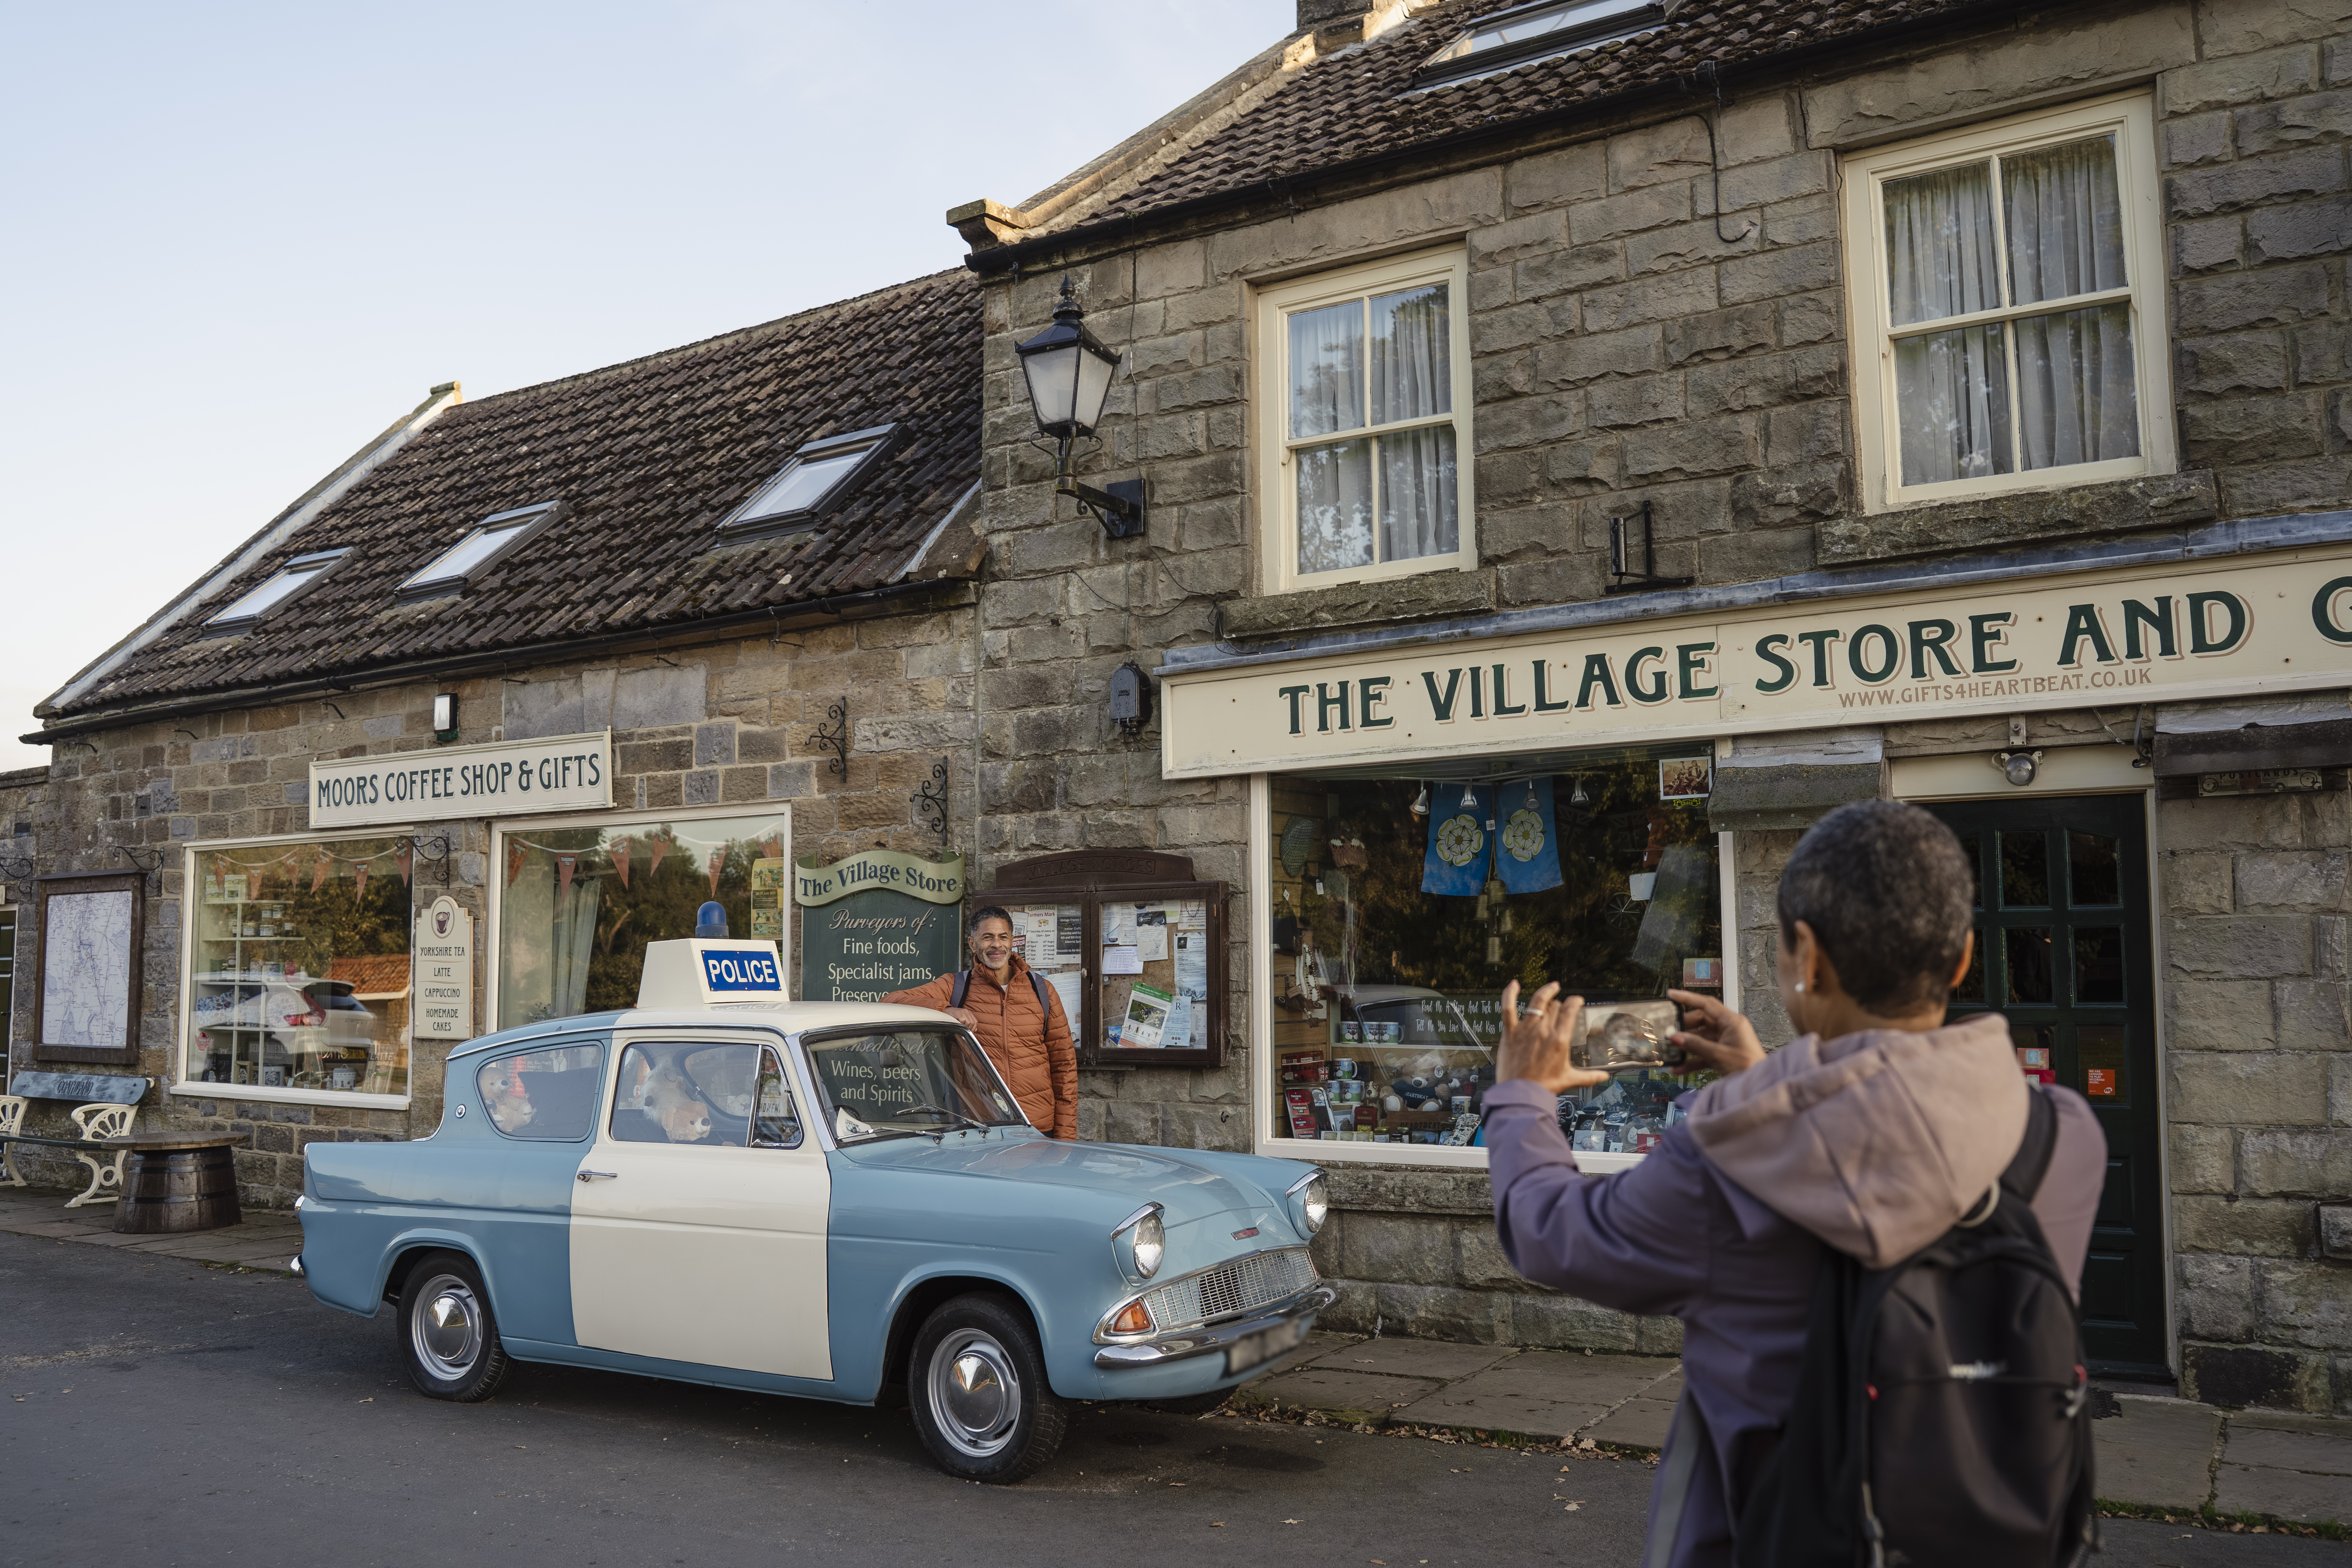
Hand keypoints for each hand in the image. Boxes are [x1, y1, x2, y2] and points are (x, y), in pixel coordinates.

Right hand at [944, 1006, 980, 1029]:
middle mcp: (967, 1012)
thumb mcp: (962, 1018)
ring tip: (961, 1027)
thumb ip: (968, 1023)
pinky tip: (958, 1024)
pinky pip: (963, 1020)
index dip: (973, 1028)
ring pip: (969, 1022)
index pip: (975, 1022)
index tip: (970, 1032)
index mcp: (969, 1013)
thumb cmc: (953, 1015)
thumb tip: (974, 1030)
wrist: (946, 1010)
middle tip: (964, 1030)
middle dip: (969, 1028)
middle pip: (973, 1022)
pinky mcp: (959, 1013)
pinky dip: (961, 1024)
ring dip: (965, 1027)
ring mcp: (964, 1012)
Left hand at [1495, 980, 1611, 1094]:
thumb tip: (1603, 1077)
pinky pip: (1508, 1008)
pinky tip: (1514, 984)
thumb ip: (1589, 1077)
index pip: (1570, 1011)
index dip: (1574, 1001)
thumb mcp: (1569, 1080)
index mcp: (1559, 1040)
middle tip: (1561, 1006)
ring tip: (1551, 987)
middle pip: (1554, 1007)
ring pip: (1537, 1002)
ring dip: (1545, 992)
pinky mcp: (1510, 1033)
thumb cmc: (1543, 1087)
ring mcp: (1526, 1030)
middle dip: (1559, 1003)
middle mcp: (1543, 1031)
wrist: (1521, 1094)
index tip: (1577, 1000)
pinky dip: (1510, 994)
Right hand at [1665, 988, 1764, 1075]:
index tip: (1672, 995)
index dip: (1687, 998)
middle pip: (1701, 1021)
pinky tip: (1680, 1067)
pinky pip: (1703, 1053)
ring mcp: (1725, 1041)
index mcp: (1732, 1022)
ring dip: (1686, 1046)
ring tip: (1672, 1050)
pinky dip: (1692, 1060)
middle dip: (1684, 1028)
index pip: (1707, 1004)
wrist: (1758, 1086)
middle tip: (1669, 1032)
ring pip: (1700, 1038)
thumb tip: (1676, 1037)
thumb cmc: (1749, 1067)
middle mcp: (1729, 1029)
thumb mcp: (1718, 1054)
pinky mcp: (1722, 1054)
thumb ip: (1695, 1045)